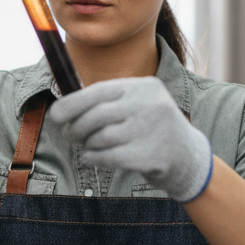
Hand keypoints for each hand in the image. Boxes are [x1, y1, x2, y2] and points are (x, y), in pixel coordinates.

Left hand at [48, 77, 212, 201]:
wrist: (188, 156)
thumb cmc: (150, 128)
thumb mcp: (138, 104)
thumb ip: (107, 102)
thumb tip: (62, 109)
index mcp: (144, 86)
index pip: (99, 91)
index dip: (72, 103)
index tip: (56, 115)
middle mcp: (149, 104)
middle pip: (96, 115)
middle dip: (75, 127)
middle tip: (69, 135)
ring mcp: (151, 130)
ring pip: (100, 137)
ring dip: (87, 144)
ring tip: (89, 146)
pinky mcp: (150, 155)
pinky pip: (108, 157)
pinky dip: (93, 158)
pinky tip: (91, 158)